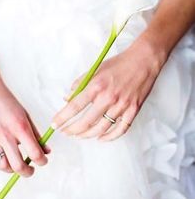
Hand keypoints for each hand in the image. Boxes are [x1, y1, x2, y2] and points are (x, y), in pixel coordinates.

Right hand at [0, 66, 50, 176]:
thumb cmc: (6, 101)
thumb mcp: (25, 115)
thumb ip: (36, 134)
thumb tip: (46, 150)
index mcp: (20, 126)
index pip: (35, 153)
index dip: (42, 161)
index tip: (43, 161)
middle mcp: (5, 135)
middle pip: (19, 166)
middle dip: (28, 172)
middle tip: (31, 169)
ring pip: (4, 167)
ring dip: (13, 170)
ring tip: (18, 164)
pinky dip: (0, 163)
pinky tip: (6, 156)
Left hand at [51, 36, 165, 140]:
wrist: (144, 60)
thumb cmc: (120, 63)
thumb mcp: (96, 69)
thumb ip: (80, 83)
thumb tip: (68, 98)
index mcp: (96, 85)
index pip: (74, 106)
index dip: (62, 118)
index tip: (54, 124)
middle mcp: (108, 98)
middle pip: (86, 122)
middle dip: (72, 130)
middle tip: (65, 132)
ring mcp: (122, 106)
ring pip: (101, 129)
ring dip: (87, 135)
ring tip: (79, 136)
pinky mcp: (133, 110)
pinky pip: (120, 129)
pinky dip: (109, 137)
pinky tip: (101, 138)